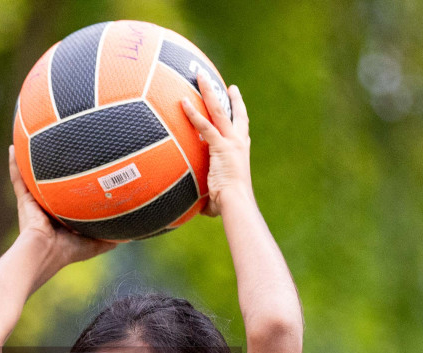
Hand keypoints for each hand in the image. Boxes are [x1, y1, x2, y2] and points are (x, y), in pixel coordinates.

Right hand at [8, 147, 115, 269]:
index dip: (75, 187)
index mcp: (62, 217)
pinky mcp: (24, 200)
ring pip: (32, 177)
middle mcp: (47, 207)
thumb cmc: (67, 251)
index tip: (85, 170)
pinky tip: (13, 147)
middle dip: (54, 169)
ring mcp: (33, 203)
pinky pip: (18, 178)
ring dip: (31, 162)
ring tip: (31, 142)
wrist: (44, 253)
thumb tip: (132, 235)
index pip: (69, 197)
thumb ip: (111, 238)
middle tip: (61, 150)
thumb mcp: (94, 244)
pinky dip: (14, 164)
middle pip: (51, 183)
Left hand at [180, 74, 251, 216]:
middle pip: (235, 113)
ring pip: (218, 110)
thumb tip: (195, 207)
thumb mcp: (217, 196)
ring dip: (209, 91)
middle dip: (231, 97)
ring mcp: (230, 142)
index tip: (236, 105)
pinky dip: (192, 113)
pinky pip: (204, 126)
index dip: (238, 116)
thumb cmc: (227, 205)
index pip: (241, 129)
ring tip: (200, 75)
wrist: (236, 203)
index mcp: (241, 152)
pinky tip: (182, 101)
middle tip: (229, 86)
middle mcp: (239, 143)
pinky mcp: (220, 146)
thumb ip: (207, 195)